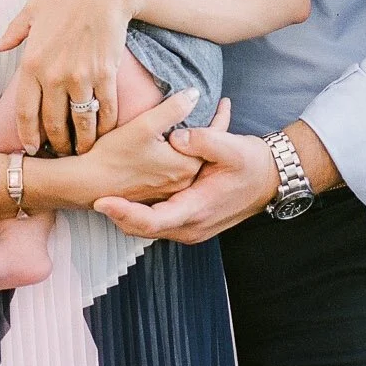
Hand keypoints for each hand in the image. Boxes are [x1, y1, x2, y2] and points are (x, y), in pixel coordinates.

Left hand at [0, 0, 135, 154]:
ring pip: (80, 125)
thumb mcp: (32, 11)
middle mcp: (54, 75)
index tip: (31, 149)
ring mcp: (81, 78)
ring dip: (81, 143)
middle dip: (56, 146)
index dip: (27, 137)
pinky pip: (105, 111)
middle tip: (59, 154)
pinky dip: (105, 127)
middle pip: (53, 125)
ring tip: (82, 151)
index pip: (25, 113)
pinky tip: (105, 133)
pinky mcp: (105, 76)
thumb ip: (13, 32)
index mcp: (32, 64)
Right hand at [41, 88, 205, 209]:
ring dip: (196, 145)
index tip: (226, 101)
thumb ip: (173, 109)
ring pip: (191, 161)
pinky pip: (177, 171)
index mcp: (185, 165)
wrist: (87, 184)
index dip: (220, 117)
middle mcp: (182, 182)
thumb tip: (196, 93)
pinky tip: (175, 145)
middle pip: (204, 151)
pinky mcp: (155, 191)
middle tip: (218, 111)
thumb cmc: (113, 154)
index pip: (213, 139)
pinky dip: (181, 156)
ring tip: (200, 126)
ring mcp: (169, 189)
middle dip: (211, 132)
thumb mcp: (145, 125)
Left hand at [94, 101, 279, 243]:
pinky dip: (142, 212)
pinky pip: (159, 221)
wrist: (271, 180)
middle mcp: (191, 227)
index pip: (152, 221)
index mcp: (197, 210)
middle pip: (143, 228)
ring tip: (105, 196)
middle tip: (94, 197)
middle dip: (118, 214)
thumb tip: (177, 137)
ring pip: (149, 227)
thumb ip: (205, 140)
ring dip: (128, 214)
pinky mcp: (190, 223)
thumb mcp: (233, 148)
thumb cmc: (253, 164)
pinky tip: (129, 197)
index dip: (124, 213)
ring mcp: (190, 229)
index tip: (101, 201)